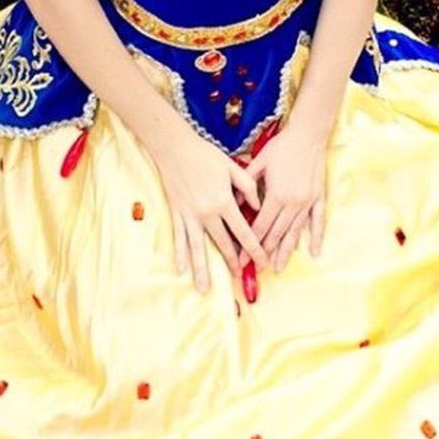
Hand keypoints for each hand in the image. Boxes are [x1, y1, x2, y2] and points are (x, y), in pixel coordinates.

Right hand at [151, 128, 270, 294]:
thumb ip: (247, 186)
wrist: (175, 148)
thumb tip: (258, 204)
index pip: (243, 232)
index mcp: (224, 201)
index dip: (254, 249)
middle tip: (241, 278)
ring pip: (198, 247)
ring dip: (202, 269)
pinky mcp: (177, 213)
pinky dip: (180, 254)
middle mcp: (207, 213)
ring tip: (204, 289)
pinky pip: (179, 237)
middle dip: (232, 262)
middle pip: (222, 244)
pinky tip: (181, 269)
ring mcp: (190, 215)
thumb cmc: (205, 155)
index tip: (263, 263)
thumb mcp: (232, 167)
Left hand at [240, 122, 326, 272]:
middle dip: (265, 253)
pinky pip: (317, 222)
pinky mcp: (318, 198)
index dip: (249, 244)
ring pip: (295, 232)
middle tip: (256, 269)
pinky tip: (312, 252)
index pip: (259, 227)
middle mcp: (292, 203)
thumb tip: (234, 200)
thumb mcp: (259, 162)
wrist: (308, 134)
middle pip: (276, 234)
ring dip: (286, 251)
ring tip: (279, 267)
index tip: (241, 258)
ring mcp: (307, 202)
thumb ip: (246, 183)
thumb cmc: (282, 146)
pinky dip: (315, 237)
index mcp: (276, 195)